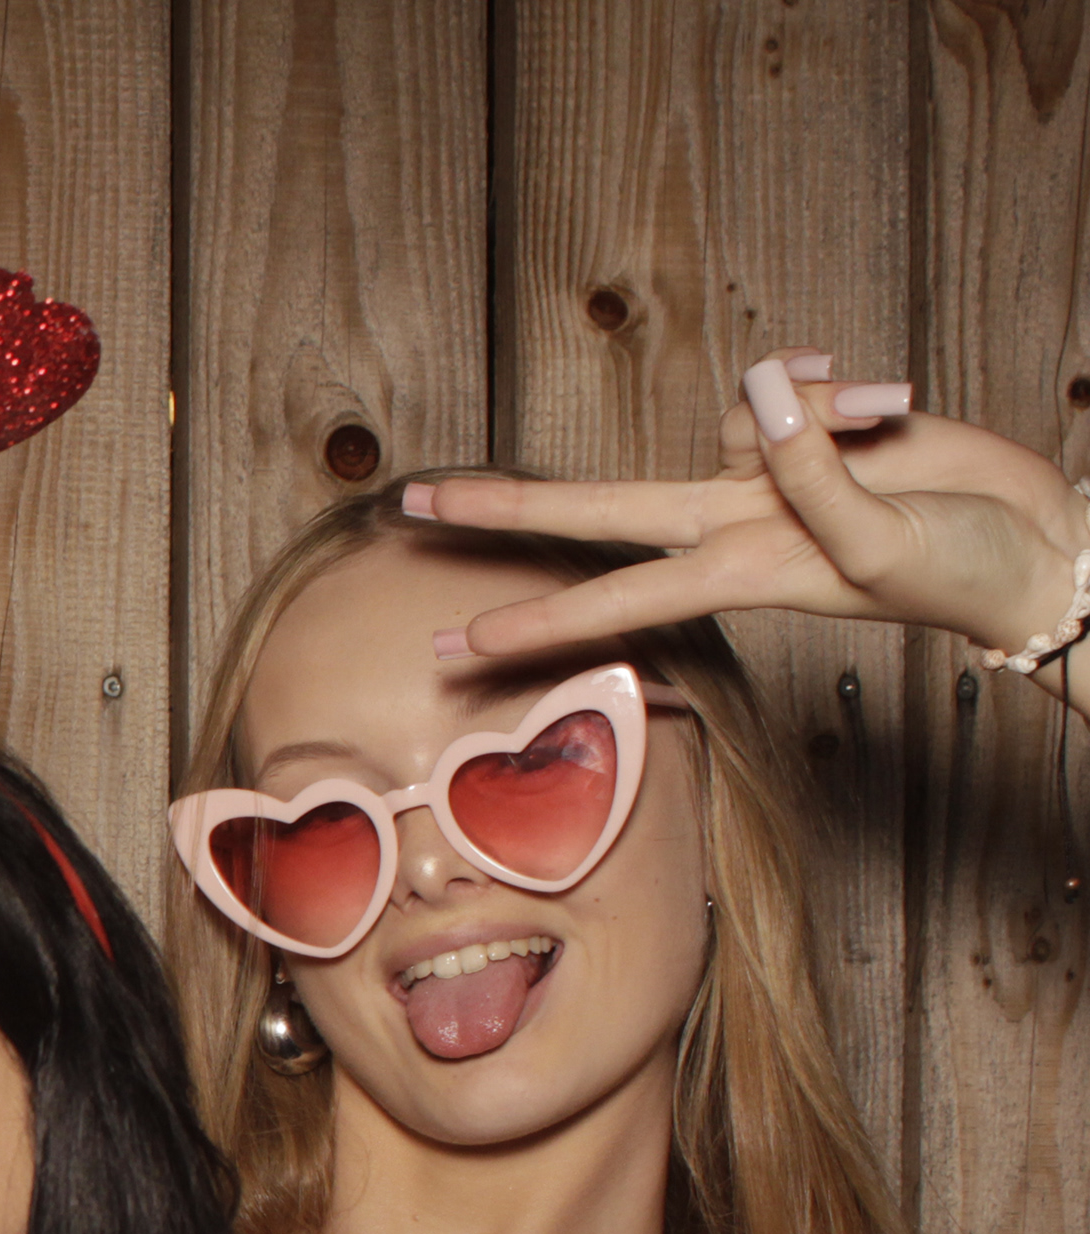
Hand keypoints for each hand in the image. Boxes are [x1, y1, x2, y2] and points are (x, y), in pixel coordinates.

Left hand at [424, 349, 1089, 664]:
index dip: (537, 619)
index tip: (456, 644)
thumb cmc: (957, 569)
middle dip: (505, 508)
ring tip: (891, 423)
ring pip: (743, 415)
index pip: (615, 598)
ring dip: (818, 408)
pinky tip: (896, 399)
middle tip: (409, 503)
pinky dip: (851, 386)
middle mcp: (734, 524)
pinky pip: (804, 385)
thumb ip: (815, 472)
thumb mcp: (883, 539)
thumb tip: (762, 391)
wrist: (1028, 545)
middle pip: (596, 509)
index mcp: (741, 571)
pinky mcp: (811, 430)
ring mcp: (769, 476)